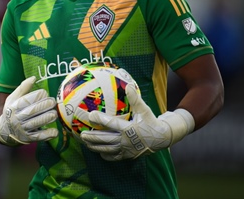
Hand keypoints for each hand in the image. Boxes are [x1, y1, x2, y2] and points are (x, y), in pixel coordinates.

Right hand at [0, 76, 58, 144]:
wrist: (4, 131)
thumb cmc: (11, 111)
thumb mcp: (13, 99)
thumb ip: (23, 88)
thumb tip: (34, 77)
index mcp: (13, 107)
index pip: (24, 101)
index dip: (36, 96)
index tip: (45, 92)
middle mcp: (16, 118)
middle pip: (31, 112)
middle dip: (43, 106)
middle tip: (53, 102)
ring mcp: (21, 129)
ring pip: (35, 124)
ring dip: (46, 118)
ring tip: (55, 114)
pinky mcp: (27, 139)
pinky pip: (38, 137)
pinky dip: (46, 134)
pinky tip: (55, 131)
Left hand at [79, 84, 194, 159]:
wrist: (162, 138)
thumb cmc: (151, 122)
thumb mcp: (145, 110)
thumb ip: (135, 99)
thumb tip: (129, 86)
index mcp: (129, 129)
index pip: (112, 123)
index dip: (100, 119)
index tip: (90, 115)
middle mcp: (126, 140)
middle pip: (106, 139)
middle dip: (92, 137)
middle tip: (81, 134)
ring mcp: (126, 150)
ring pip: (107, 149)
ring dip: (95, 146)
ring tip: (85, 142)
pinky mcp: (128, 156)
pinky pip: (114, 157)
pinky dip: (105, 155)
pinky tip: (99, 152)